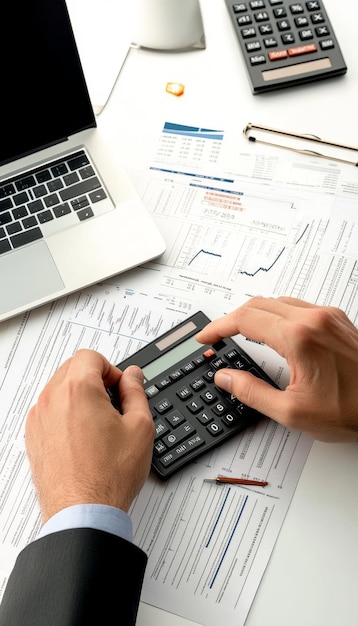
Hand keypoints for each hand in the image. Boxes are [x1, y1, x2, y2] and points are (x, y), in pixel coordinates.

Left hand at [25, 349, 154, 522]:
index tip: (120, 387)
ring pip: (59, 389)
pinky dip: (65, 414)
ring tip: (99, 424)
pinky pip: (49, 411)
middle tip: (112, 403)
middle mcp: (52, 400)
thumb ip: (136, 392)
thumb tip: (133, 376)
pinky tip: (84, 437)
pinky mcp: (33, 437)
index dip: (111, 368)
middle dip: (94, 379)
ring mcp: (39, 419)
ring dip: (79, 396)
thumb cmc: (108, 476)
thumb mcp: (140, 427)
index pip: (91, 356)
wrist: (83, 513)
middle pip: (72, 369)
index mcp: (77, 390)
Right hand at [196, 297, 357, 441]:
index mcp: (299, 338)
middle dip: (233, 319)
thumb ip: (252, 393)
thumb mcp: (292, 412)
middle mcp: (314, 319)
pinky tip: (272, 330)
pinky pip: (297, 306)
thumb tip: (226, 378)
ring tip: (240, 332)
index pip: (245, 319)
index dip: (219, 327)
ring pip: (277, 302)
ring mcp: (327, 317)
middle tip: (218, 336)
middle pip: (258, 304)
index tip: (205, 336)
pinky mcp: (337, 320)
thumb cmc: (352, 410)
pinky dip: (276, 314)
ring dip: (254, 314)